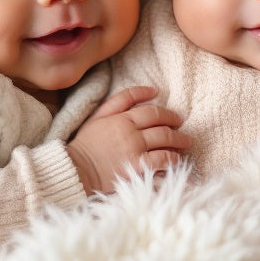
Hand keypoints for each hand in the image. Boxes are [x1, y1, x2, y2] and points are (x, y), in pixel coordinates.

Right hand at [66, 86, 187, 194]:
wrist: (74, 169)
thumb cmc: (86, 143)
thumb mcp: (99, 115)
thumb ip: (124, 99)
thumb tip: (152, 90)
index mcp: (122, 118)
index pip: (152, 112)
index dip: (168, 114)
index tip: (175, 118)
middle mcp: (131, 133)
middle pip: (162, 126)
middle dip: (176, 128)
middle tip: (183, 132)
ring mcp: (135, 150)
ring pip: (165, 142)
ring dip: (179, 143)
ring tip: (185, 145)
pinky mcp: (136, 168)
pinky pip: (162, 161)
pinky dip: (172, 160)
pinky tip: (177, 161)